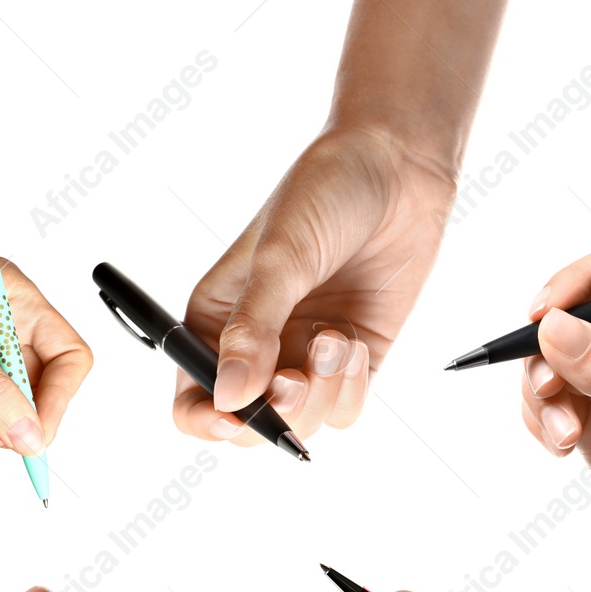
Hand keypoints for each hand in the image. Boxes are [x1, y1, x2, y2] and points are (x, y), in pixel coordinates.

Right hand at [179, 125, 453, 442]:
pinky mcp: (351, 362)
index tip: (234, 417)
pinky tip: (355, 340)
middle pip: (248, 425)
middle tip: (296, 378)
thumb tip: (229, 397)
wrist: (397, 166)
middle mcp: (255, 348)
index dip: (206, 420)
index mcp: (213, 322)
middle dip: (275, 412)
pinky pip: (343, 411)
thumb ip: (253, 331)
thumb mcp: (279, 258)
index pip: (193, 398)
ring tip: (337, 338)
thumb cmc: (324, 193)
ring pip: (301, 422)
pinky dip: (350, 388)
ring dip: (322, 391)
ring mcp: (304, 357)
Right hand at [518, 248, 590, 591]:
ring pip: (552, 364)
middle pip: (573, 320)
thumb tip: (555, 328)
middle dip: (547, 354)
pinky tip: (560, 449)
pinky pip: (549, 405)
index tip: (538, 320)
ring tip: (563, 439)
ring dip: (541, 397)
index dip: (572, 288)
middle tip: (547, 394)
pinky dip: (540, 422)